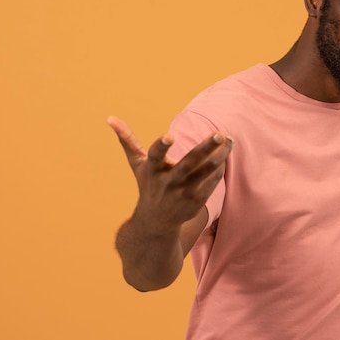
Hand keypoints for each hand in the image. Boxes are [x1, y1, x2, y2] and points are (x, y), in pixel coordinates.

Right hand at [107, 115, 232, 233]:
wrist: (155, 223)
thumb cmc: (148, 185)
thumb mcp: (137, 164)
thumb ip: (127, 140)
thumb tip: (110, 117)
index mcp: (153, 169)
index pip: (156, 156)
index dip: (161, 146)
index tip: (169, 136)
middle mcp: (168, 181)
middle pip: (189, 163)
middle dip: (206, 148)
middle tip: (220, 133)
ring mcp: (183, 192)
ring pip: (205, 172)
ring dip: (220, 155)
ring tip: (229, 140)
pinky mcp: (196, 201)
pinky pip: (211, 182)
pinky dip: (218, 169)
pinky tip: (225, 155)